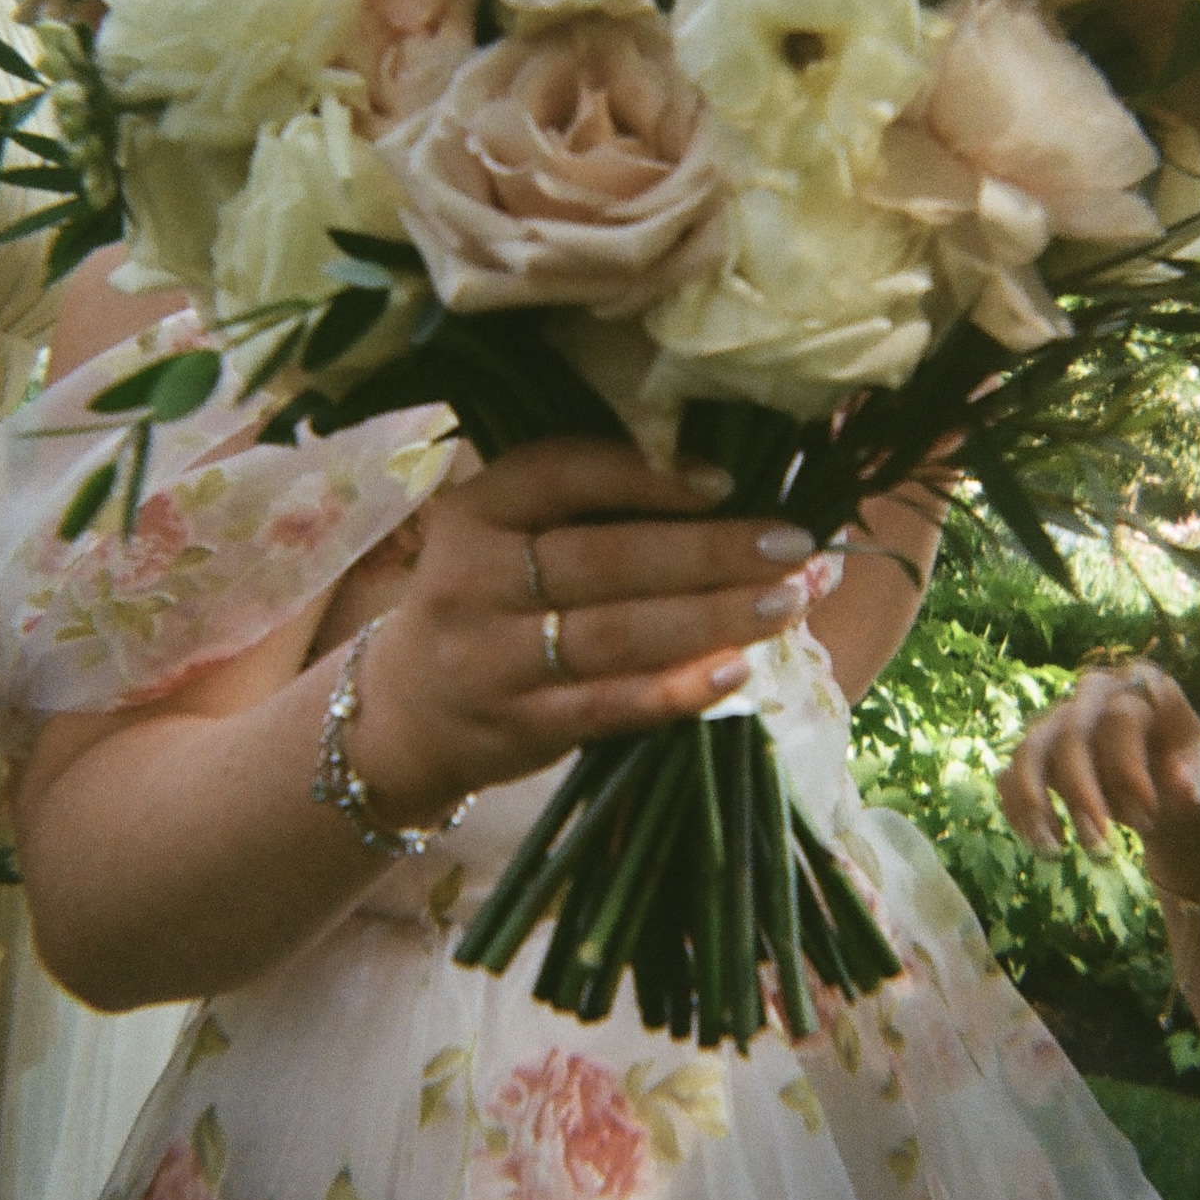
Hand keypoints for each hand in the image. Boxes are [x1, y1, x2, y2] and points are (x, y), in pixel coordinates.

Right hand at [345, 438, 830, 826]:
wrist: (406, 712)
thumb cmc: (488, 602)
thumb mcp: (501, 535)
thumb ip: (584, 507)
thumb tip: (725, 479)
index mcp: (475, 510)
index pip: (562, 473)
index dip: (646, 473)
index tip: (727, 479)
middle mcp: (473, 579)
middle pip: (605, 557)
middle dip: (710, 550)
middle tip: (793, 545)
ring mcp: (492, 658)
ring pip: (617, 633)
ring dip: (714, 616)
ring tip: (790, 600)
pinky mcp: (519, 726)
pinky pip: (611, 704)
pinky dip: (677, 688)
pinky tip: (737, 668)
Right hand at [998, 663, 1199, 885]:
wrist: (1160, 795)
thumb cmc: (1183, 774)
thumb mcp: (1199, 772)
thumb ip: (1192, 772)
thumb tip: (1181, 784)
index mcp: (1136, 687)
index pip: (1122, 718)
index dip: (1129, 766)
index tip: (1147, 812)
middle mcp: (1089, 697)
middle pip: (1071, 735)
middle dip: (1081, 794)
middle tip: (1102, 845)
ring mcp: (1056, 721)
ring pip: (1030, 751)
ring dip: (1036, 805)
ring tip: (1053, 851)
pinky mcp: (1035, 753)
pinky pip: (1009, 776)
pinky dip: (1019, 812)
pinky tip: (1045, 845)